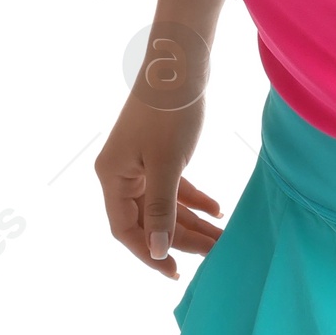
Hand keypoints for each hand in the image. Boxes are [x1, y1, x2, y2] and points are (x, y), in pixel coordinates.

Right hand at [94, 94, 223, 276]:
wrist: (180, 63)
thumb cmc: (169, 111)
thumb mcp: (167, 164)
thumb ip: (161, 209)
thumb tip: (156, 250)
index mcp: (112, 177)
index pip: (125, 229)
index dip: (148, 253)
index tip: (174, 271)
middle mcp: (121, 173)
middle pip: (148, 220)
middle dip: (181, 238)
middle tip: (213, 253)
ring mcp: (139, 164)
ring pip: (164, 206)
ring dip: (193, 222)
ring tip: (222, 237)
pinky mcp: (158, 154)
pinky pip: (173, 188)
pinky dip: (194, 200)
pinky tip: (218, 210)